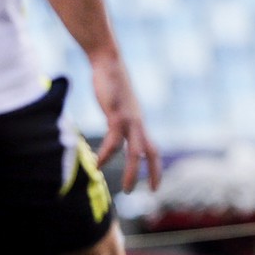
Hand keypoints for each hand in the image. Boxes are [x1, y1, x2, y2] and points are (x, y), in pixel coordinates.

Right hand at [89, 54, 161, 192]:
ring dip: (133, 173)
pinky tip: (98, 164)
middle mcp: (138, 122)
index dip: (156, 167)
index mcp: (138, 122)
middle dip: (154, 173)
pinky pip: (114, 140)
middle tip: (154, 192)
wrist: (108, 62)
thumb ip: (117, 120)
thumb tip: (114, 131)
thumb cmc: (110, 82)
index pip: (153, 148)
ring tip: (127, 190)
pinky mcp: (117, 114)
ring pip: (136, 152)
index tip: (156, 185)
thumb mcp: (117, 105)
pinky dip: (107, 155)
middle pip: (151, 153)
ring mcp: (129, 119)